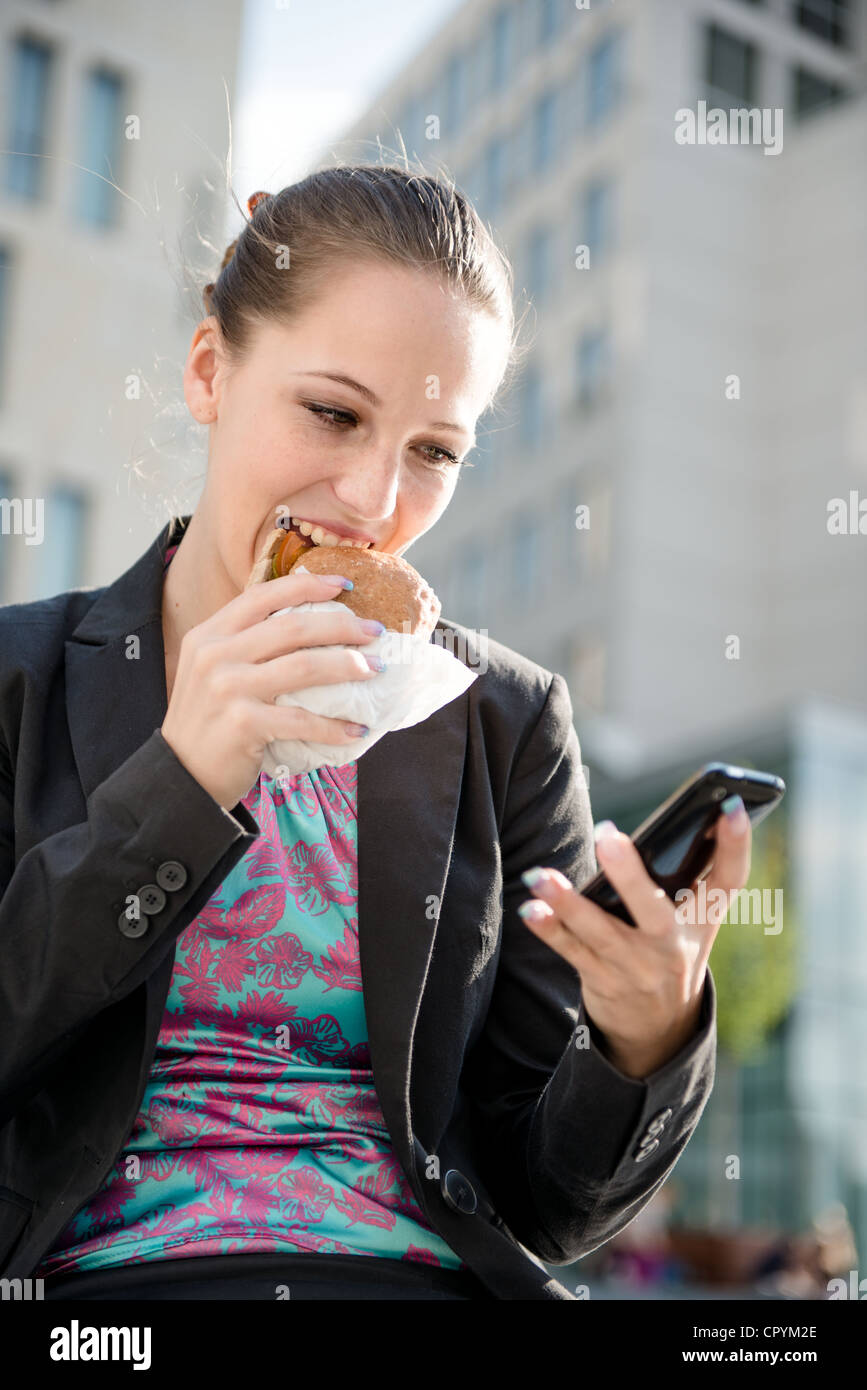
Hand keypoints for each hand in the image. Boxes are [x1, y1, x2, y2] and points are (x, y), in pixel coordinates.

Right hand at [161, 570, 385, 809]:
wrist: (180, 776)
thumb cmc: (208, 722)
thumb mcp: (213, 671)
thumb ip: (246, 645)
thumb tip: (308, 623)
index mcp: (210, 634)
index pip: (262, 595)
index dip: (307, 586)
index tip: (343, 584)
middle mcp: (216, 654)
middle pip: (292, 627)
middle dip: (342, 625)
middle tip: (375, 632)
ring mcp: (228, 688)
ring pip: (304, 666)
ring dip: (348, 666)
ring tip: (374, 670)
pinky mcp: (242, 724)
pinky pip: (302, 720)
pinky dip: (334, 726)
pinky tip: (356, 728)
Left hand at [516, 798, 751, 1077]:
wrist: (660, 1028)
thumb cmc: (670, 949)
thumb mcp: (691, 921)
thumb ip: (680, 877)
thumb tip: (639, 827)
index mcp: (703, 919)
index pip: (729, 879)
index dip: (736, 843)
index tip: (733, 803)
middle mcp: (674, 945)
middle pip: (655, 910)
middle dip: (630, 875)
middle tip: (606, 837)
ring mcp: (638, 967)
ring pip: (601, 932)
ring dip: (569, 904)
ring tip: (541, 877)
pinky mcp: (604, 981)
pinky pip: (572, 952)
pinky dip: (550, 930)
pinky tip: (530, 910)